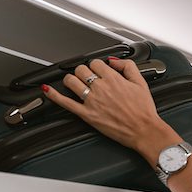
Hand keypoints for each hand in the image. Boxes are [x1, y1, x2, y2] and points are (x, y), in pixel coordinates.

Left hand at [42, 58, 173, 154]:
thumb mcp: (141, 83)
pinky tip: (48, 90)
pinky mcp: (87, 115)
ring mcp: (92, 101)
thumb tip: (114, 61)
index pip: (95, 63)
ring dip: (71, 79)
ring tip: (74, 82)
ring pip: (72, 82)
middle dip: (84, 71)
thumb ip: (128, 66)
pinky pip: (66, 103)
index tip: (98, 70)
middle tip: (87, 77)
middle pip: (81, 70)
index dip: (96, 65)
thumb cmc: (143, 111)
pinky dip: (54, 96)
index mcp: (113, 79)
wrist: (143, 130)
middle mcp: (101, 88)